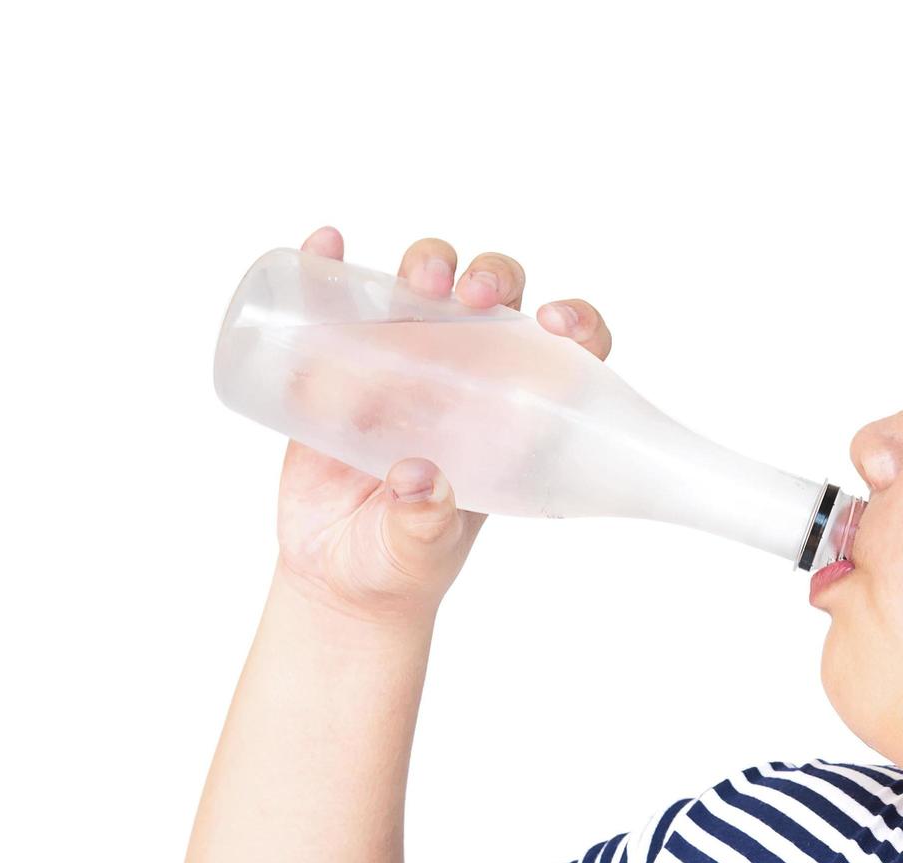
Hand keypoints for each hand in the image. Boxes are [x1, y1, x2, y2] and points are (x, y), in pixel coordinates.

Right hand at [269, 226, 614, 623]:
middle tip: (471, 295)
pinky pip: (341, 303)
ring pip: (427, 289)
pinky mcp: (343, 365)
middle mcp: (468, 377)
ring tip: (420, 280)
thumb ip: (423, 525)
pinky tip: (327, 249)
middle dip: (493, 277)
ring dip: (428, 265)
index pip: (565, 353)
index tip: (558, 323)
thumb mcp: (418, 553)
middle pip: (497, 300)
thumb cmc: (399, 564)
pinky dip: (332, 267)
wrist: (336, 573)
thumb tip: (419, 481)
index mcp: (513, 418)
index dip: (576, 324)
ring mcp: (405, 363)